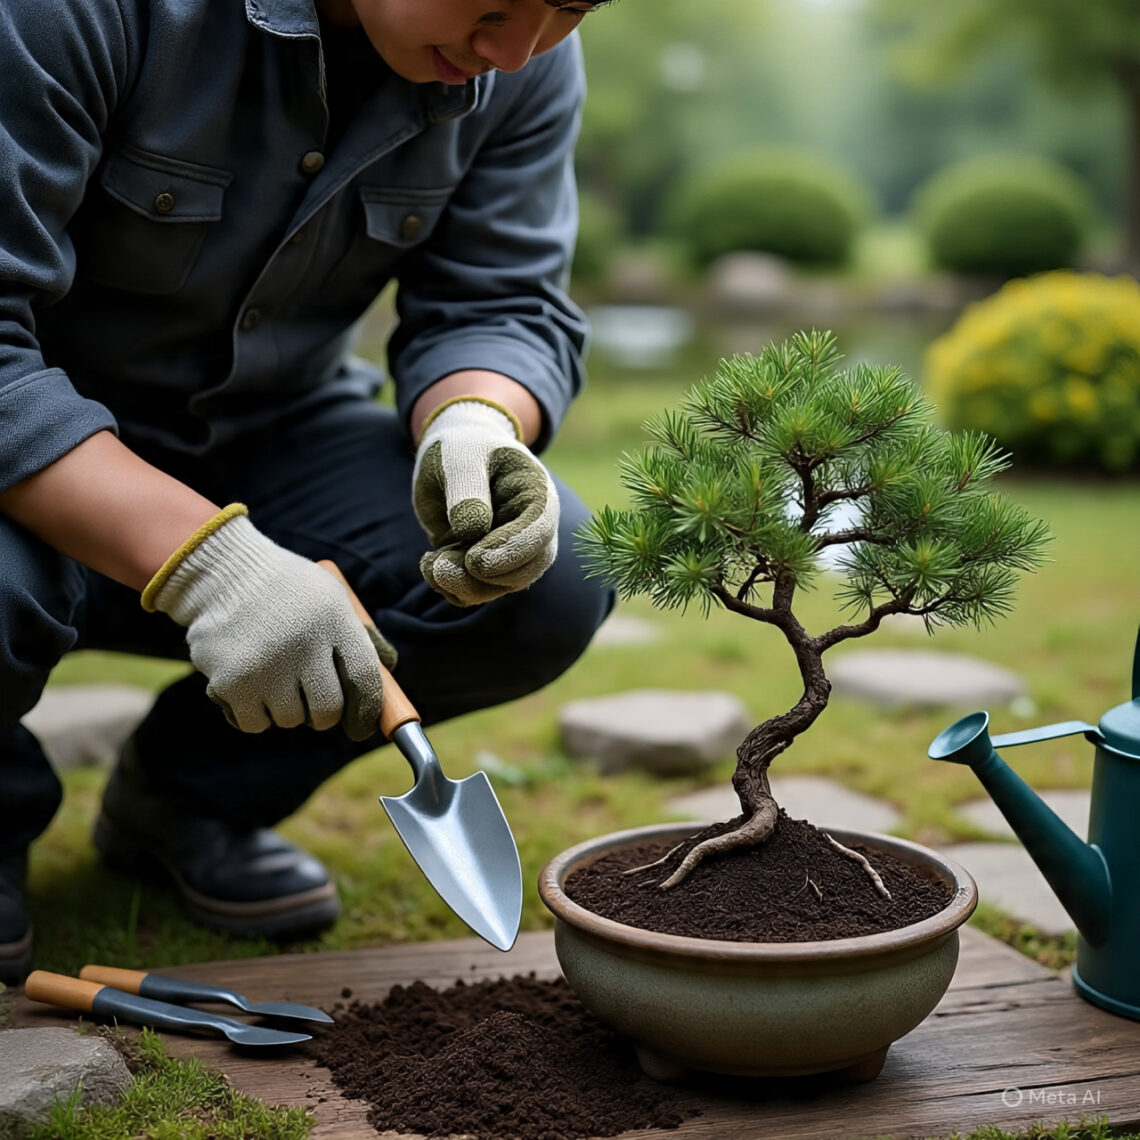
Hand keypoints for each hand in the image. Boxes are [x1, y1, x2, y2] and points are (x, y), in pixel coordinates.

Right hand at [143, 506, 396, 738]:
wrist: (219, 573)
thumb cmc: (285, 590)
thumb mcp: (329, 597)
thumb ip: (357, 635)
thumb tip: (388, 670)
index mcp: (334, 619)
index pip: (364, 678)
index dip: (367, 709)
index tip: (361, 724)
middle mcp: (303, 643)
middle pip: (328, 709)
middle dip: (323, 714)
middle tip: (311, 700)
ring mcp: (266, 665)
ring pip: (290, 719)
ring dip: (285, 709)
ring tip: (273, 678)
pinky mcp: (232, 681)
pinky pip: (255, 724)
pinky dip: (254, 714)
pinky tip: (249, 686)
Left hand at [412, 397, 558, 605]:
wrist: (453, 455)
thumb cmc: (461, 448)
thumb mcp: (459, 456)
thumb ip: (466, 488)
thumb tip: (472, 530)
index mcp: (537, 494)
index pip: (539, 530)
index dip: (512, 550)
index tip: (476, 560)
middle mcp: (533, 528)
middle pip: (526, 569)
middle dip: (484, 578)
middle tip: (440, 568)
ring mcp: (512, 551)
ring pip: (500, 586)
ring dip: (463, 586)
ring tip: (430, 564)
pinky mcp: (487, 565)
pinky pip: (477, 590)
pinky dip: (452, 587)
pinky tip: (430, 563)